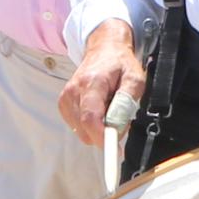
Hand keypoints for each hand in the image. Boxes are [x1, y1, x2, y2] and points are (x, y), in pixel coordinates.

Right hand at [61, 19, 144, 137]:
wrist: (104, 49)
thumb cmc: (121, 64)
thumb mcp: (135, 79)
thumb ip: (126, 104)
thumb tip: (116, 129)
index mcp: (91, 82)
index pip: (90, 118)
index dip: (102, 138)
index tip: (116, 150)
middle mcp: (73, 91)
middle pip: (85, 129)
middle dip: (105, 132)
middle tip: (119, 115)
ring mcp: (65, 98)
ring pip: (82, 131)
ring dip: (98, 127)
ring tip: (108, 106)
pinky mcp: (63, 104)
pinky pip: (78, 127)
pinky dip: (90, 123)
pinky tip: (98, 108)